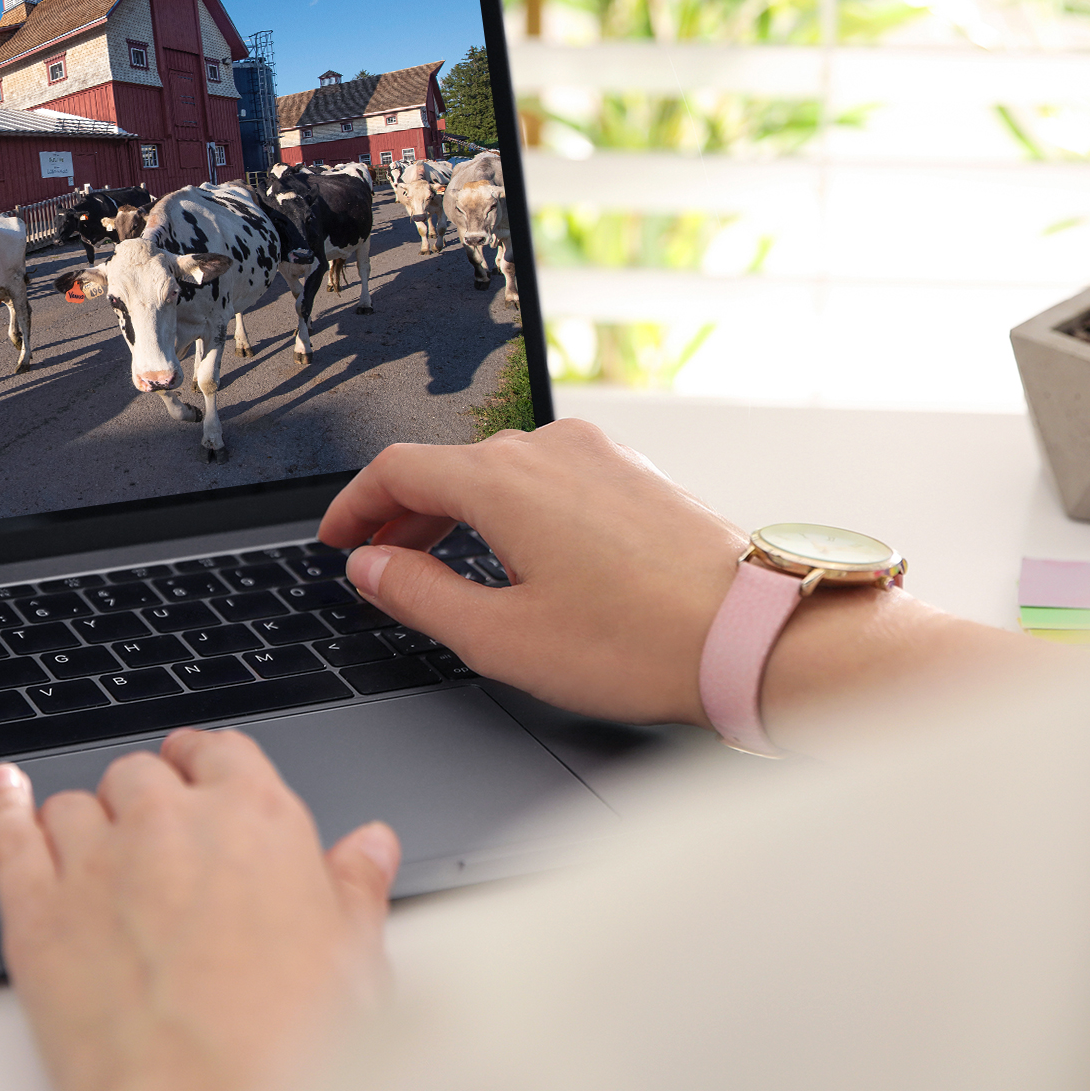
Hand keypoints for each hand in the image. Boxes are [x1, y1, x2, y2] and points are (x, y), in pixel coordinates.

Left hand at [0, 728, 400, 1090]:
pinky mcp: (34, 912)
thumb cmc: (284, 1050)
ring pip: (74, 805)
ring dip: (87, 822)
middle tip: (159, 842)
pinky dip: (4, 807)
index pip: (221, 752)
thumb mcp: (353, 965)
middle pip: (142, 774)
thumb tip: (370, 848)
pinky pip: (7, 834)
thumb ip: (355, 891)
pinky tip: (7, 792)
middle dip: (148, 800)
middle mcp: (168, 823)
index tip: (202, 776)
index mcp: (254, 820)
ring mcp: (94, 863)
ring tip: (99, 858)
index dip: (207, 764)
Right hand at [319, 420, 1046, 735]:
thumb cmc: (638, 642)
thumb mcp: (501, 637)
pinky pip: (546, 476)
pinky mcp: (631, 471)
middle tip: (376, 561)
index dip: (352, 507)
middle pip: (445, 466)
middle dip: (400, 513)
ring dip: (455, 510)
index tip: (336, 539)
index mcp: (502, 480)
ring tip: (441, 562)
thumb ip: (418, 594)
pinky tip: (515, 555)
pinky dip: (508, 507)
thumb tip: (370, 566)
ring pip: (497, 469)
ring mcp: (596, 454)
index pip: (396, 470)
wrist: (753, 632)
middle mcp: (547, 448)